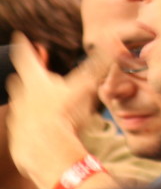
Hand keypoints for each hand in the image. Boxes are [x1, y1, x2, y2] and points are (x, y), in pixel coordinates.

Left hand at [6, 31, 110, 188]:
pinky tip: (49, 128)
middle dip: (30, 75)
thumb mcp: (86, 85)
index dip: (24, 45)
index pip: (25, 55)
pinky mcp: (18, 137)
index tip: (20, 36)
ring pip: (22, 103)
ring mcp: (17, 117)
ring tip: (48, 103)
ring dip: (32, 100)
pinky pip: (24, 125)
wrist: (48, 152)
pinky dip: (34, 123)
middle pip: (21, 79)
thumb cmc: (66, 114)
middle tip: (40, 71)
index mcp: (35, 79)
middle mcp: (21, 95)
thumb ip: (100, 65)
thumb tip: (115, 44)